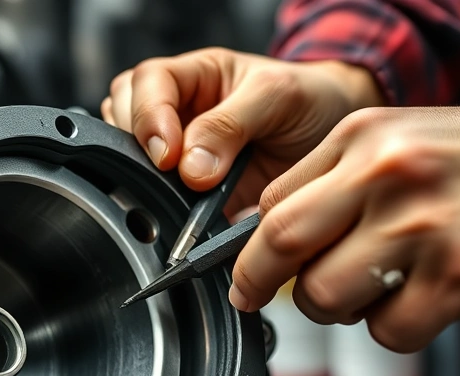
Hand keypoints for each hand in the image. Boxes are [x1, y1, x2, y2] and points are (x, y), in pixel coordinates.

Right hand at [102, 48, 382, 217]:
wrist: (336, 141)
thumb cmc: (311, 102)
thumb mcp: (278, 97)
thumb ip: (231, 124)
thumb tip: (189, 167)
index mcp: (193, 76)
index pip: (147, 84)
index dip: (149, 118)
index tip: (170, 155)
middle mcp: (177, 113)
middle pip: (122, 118)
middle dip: (137, 147)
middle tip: (169, 175)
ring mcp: (178, 155)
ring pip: (128, 158)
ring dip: (142, 177)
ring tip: (174, 194)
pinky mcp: (186, 194)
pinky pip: (155, 200)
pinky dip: (158, 208)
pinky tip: (180, 214)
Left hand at [230, 96, 459, 351]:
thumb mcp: (404, 140)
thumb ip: (338, 180)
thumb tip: (274, 237)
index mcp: (365, 138)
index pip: (273, 202)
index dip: (251, 249)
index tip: (249, 273)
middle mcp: (387, 175)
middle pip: (280, 244)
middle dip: (258, 284)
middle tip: (260, 299)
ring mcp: (423, 227)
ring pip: (327, 298)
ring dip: (342, 310)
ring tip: (379, 290)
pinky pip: (389, 331)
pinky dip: (397, 328)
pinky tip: (427, 301)